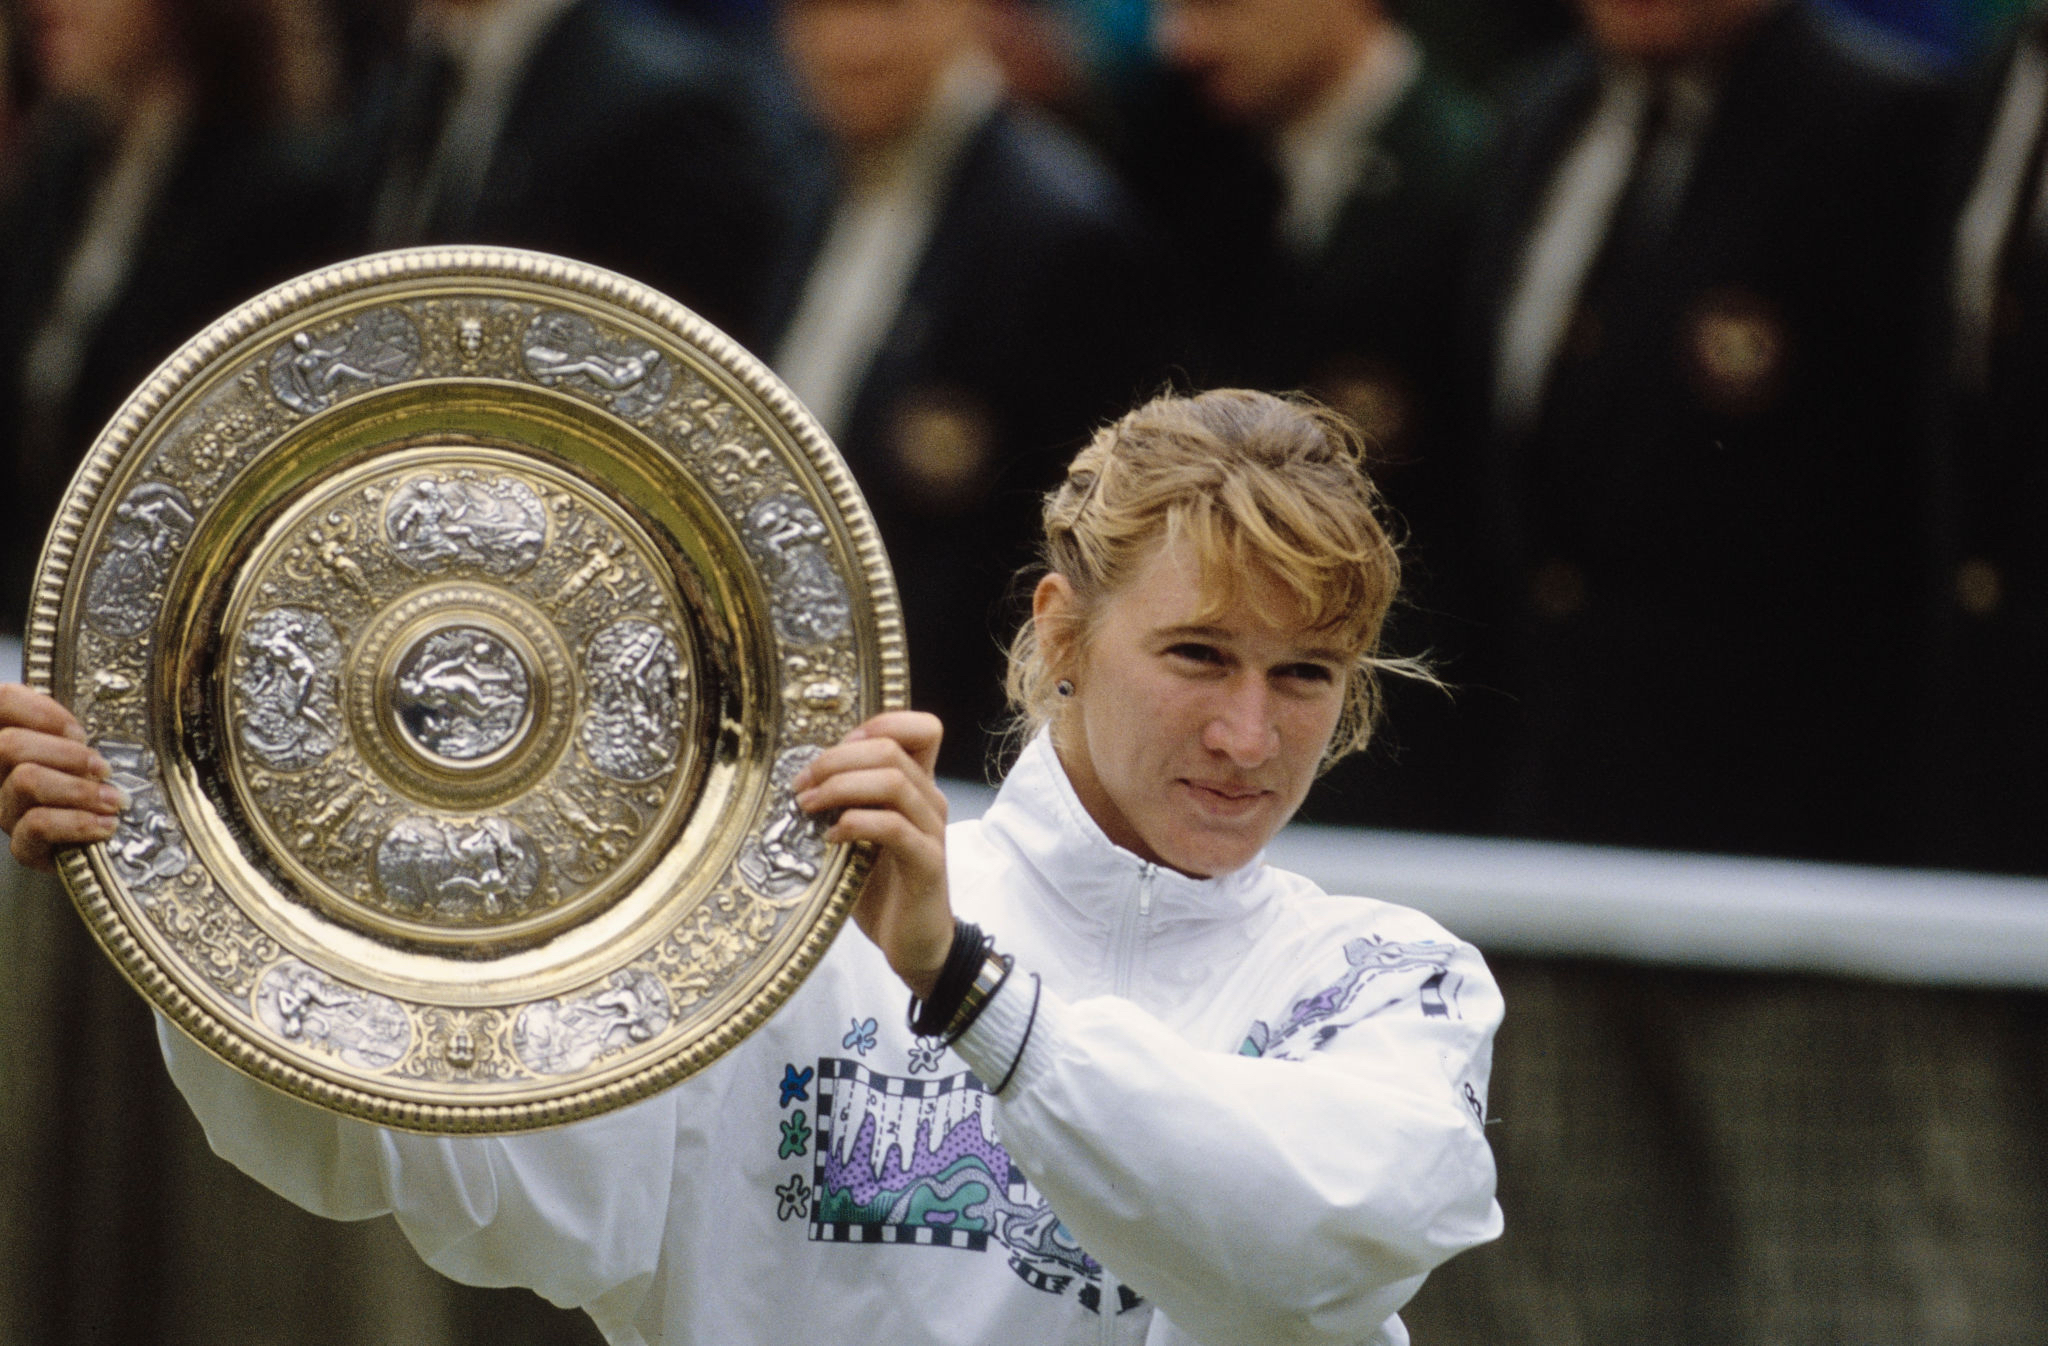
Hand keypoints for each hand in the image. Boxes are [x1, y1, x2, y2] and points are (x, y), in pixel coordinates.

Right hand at [0, 683, 121, 871]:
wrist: (101, 844)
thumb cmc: (96, 788)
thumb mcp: (87, 751)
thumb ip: (74, 731)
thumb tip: (84, 727)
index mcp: (12, 741)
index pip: (4, 701)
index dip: (40, 710)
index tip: (79, 731)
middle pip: (9, 744)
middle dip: (67, 754)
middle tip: (102, 768)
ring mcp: (5, 810)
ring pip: (25, 782)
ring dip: (79, 789)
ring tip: (113, 800)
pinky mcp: (23, 847)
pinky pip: (37, 827)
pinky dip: (78, 823)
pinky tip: (105, 825)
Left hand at [793, 711, 952, 997]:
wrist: (914, 944)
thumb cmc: (881, 888)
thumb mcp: (860, 836)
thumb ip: (846, 803)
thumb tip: (799, 778)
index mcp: (917, 787)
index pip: (920, 729)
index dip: (877, 724)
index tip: (834, 750)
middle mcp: (930, 801)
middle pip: (890, 749)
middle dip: (836, 759)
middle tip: (802, 784)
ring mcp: (932, 831)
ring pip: (893, 781)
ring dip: (841, 788)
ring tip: (809, 807)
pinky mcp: (927, 864)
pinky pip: (893, 827)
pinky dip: (856, 824)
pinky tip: (832, 839)